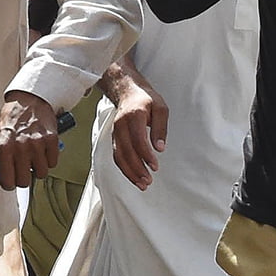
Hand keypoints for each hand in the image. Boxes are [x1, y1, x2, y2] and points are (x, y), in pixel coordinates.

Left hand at [0, 90, 58, 190]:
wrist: (30, 99)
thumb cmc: (12, 116)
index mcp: (3, 146)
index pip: (7, 180)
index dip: (8, 184)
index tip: (10, 182)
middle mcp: (20, 147)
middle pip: (25, 181)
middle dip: (22, 178)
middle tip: (21, 171)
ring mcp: (37, 144)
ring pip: (41, 173)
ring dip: (37, 169)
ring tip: (32, 159)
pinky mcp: (52, 140)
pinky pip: (53, 162)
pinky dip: (48, 160)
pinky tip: (42, 152)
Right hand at [109, 76, 167, 190]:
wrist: (127, 92)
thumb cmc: (146, 100)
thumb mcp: (161, 109)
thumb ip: (160, 128)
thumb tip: (160, 148)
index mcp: (133, 117)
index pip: (137, 140)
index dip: (145, 155)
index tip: (155, 166)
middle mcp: (120, 126)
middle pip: (126, 152)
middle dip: (136, 169)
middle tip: (148, 181)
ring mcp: (115, 133)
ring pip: (119, 156)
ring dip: (129, 172)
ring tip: (141, 184)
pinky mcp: (114, 138)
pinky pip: (117, 156)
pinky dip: (124, 168)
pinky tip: (133, 176)